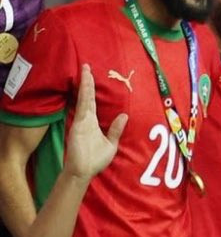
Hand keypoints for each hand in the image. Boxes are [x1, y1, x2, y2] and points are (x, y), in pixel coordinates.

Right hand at [64, 64, 126, 181]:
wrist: (84, 171)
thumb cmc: (96, 159)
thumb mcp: (111, 143)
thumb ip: (116, 129)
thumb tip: (124, 115)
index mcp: (93, 122)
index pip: (93, 102)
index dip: (92, 90)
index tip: (93, 77)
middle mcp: (86, 118)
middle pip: (87, 96)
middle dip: (87, 81)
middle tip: (87, 65)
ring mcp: (82, 120)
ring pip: (85, 97)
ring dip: (85, 83)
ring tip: (85, 68)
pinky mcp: (79, 123)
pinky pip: (83, 105)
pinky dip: (84, 94)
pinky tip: (84, 83)